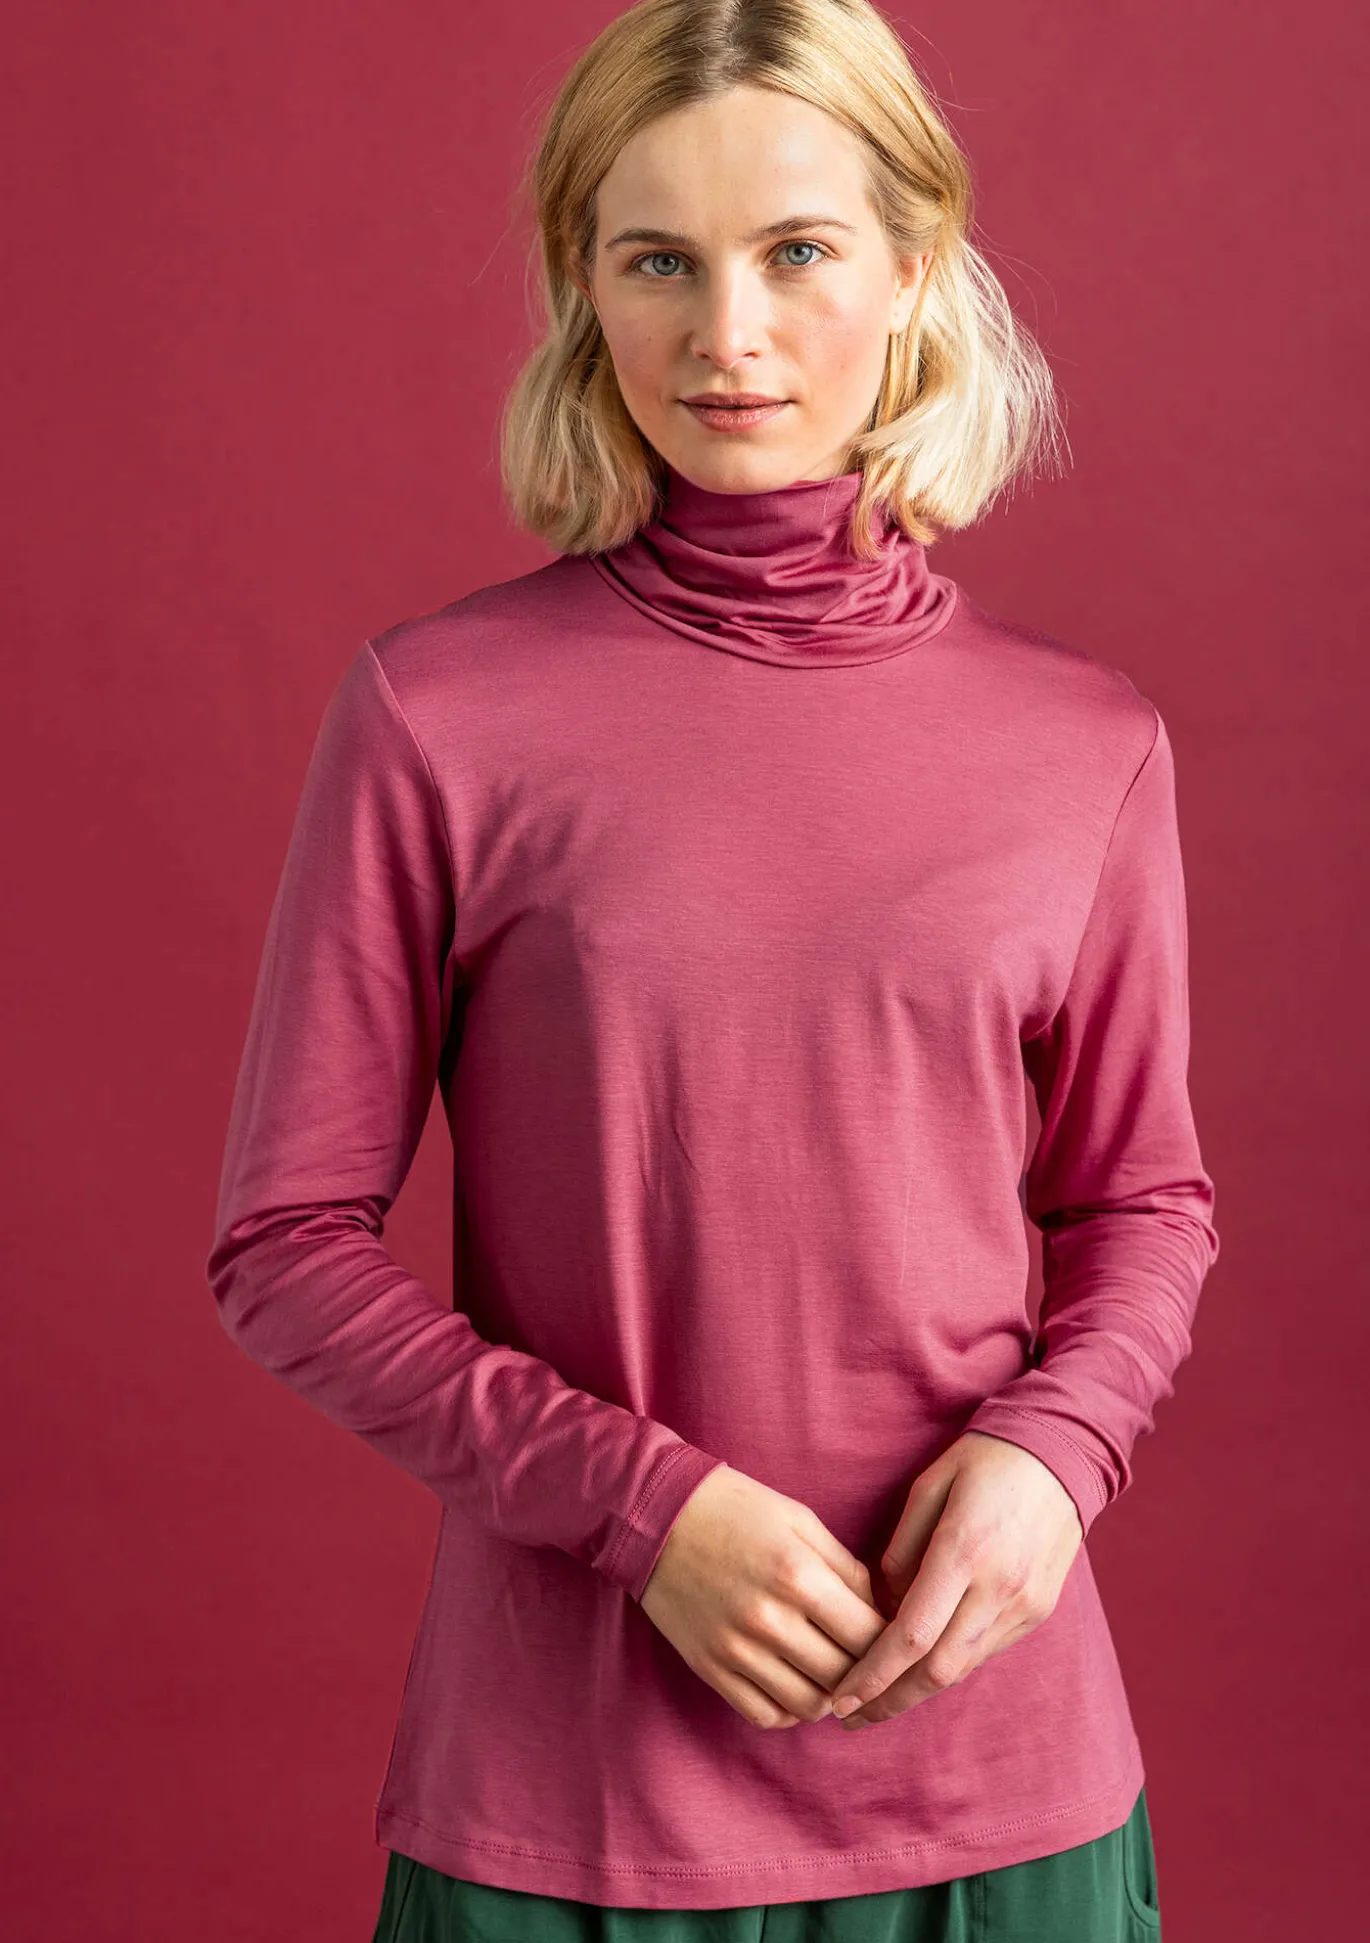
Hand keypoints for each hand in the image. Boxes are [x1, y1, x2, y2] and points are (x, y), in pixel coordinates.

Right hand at [639, 1464, 886, 1727]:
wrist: (656, 1514)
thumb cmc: (735, 1508)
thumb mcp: (799, 1519)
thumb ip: (845, 1566)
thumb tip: (878, 1611)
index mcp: (799, 1576)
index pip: (870, 1636)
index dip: (891, 1641)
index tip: (892, 1636)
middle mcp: (770, 1620)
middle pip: (844, 1677)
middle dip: (866, 1671)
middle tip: (867, 1658)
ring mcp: (736, 1650)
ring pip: (808, 1705)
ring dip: (830, 1696)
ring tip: (832, 1673)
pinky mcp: (710, 1668)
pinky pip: (764, 1714)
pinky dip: (789, 1710)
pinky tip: (795, 1684)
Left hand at [828, 1431, 1083, 1729]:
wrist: (1061, 1453)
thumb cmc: (984, 1459)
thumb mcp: (929, 1485)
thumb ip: (901, 1548)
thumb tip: (883, 1604)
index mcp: (963, 1550)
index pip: (911, 1636)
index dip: (872, 1675)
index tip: (839, 1698)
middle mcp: (997, 1587)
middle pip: (937, 1670)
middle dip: (889, 1701)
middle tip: (848, 1716)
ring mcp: (1023, 1604)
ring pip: (963, 1668)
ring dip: (918, 1692)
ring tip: (876, 1702)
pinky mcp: (1038, 1610)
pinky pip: (986, 1651)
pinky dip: (949, 1665)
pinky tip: (920, 1669)